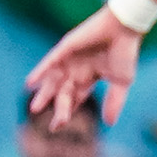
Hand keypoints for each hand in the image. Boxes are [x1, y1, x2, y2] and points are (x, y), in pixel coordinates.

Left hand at [26, 5, 143, 127]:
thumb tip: (109, 123)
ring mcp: (69, 59)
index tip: (58, 127)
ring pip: (53, 80)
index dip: (67, 112)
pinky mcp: (65, 48)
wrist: (124, 29)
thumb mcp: (122, 82)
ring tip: (35, 109)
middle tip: (55, 125)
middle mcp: (76, 70)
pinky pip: (49, 62)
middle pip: (63, 92)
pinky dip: (40, 72)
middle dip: (58, 108)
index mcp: (88, 78)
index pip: (74, 98)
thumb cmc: (125, 53)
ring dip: (44, 93)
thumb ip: (115, 101)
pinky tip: (31, 83)